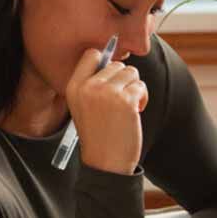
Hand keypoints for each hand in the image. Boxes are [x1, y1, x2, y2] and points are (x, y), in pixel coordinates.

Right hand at [66, 45, 147, 174]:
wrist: (105, 163)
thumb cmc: (97, 135)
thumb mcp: (82, 107)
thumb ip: (92, 84)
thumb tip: (116, 61)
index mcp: (74, 87)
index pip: (91, 54)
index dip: (105, 63)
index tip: (111, 79)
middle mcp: (88, 87)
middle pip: (116, 64)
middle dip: (123, 81)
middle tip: (120, 102)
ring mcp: (107, 93)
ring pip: (131, 72)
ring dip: (134, 88)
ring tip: (127, 107)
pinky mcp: (125, 100)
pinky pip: (141, 86)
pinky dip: (142, 98)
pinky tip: (134, 113)